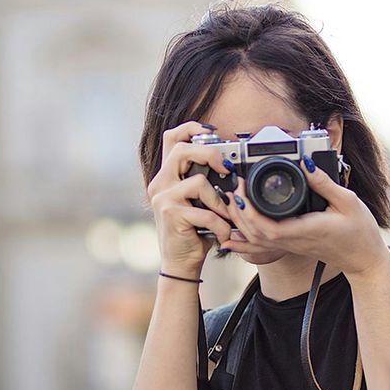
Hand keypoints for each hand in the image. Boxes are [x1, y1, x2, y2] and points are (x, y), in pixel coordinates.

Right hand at [147, 121, 236, 277]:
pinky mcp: (170, 214)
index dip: (190, 128)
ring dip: (220, 202)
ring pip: (199, 182)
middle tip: (226, 170)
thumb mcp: (198, 201)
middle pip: (182, 150)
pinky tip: (222, 235)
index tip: (211, 131)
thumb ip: (204, 181)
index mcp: (167, 175)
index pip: (171, 138)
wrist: (180, 262)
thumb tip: (229, 165)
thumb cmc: (194, 231)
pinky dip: (220, 224)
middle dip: (210, 154)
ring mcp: (163, 198)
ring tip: (225, 218)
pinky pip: (205, 212)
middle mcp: (160, 183)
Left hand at [220, 156, 389, 280]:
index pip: (268, 226)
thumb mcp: (348, 201)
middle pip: (255, 233)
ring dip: (240, 223)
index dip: (249, 210)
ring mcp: (292, 246)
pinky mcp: (292, 246)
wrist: (364, 259)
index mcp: (307, 229)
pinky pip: (262, 246)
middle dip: (239, 212)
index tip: (243, 188)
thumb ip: (325, 183)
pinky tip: (232, 236)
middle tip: (234, 188)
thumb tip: (306, 163)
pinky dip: (245, 240)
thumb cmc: (360, 232)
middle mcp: (295, 241)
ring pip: (256, 241)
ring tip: (233, 201)